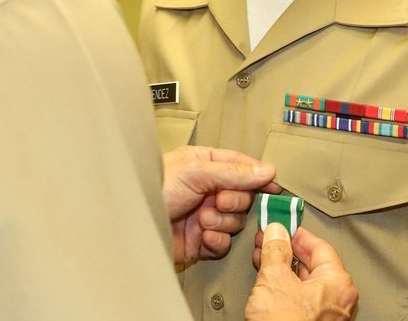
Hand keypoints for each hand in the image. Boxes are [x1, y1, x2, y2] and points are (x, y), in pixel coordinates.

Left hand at [162, 145, 279, 264]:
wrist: (132, 226)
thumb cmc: (153, 189)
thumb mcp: (195, 171)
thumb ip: (234, 171)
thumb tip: (265, 169)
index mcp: (204, 164)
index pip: (241, 166)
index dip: (259, 175)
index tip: (275, 185)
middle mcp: (206, 189)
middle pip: (243, 196)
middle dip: (234, 201)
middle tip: (219, 201)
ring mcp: (205, 215)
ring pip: (236, 221)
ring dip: (222, 222)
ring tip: (203, 220)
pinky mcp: (201, 241)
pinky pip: (224, 243)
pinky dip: (216, 241)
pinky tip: (203, 236)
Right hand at [245, 223, 357, 320]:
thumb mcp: (274, 278)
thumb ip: (275, 249)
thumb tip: (276, 232)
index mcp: (338, 283)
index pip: (320, 246)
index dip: (297, 232)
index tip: (283, 223)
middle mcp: (338, 300)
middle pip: (312, 263)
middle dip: (287, 249)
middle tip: (269, 238)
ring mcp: (326, 316)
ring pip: (304, 281)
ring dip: (282, 266)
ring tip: (262, 256)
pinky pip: (300, 297)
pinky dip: (284, 284)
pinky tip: (268, 279)